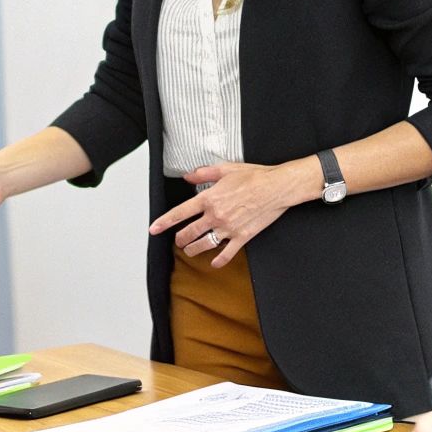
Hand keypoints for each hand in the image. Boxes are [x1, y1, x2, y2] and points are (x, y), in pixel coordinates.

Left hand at [148, 160, 312, 267]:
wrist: (276, 188)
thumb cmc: (254, 176)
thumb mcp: (224, 169)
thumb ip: (203, 173)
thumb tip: (188, 176)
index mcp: (209, 198)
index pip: (180, 213)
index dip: (164, 222)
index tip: (154, 229)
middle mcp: (216, 216)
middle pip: (189, 233)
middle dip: (180, 239)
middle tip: (178, 240)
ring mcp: (228, 229)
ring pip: (204, 245)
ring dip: (193, 250)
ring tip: (190, 250)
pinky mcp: (242, 237)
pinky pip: (227, 254)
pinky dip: (219, 261)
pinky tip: (214, 262)